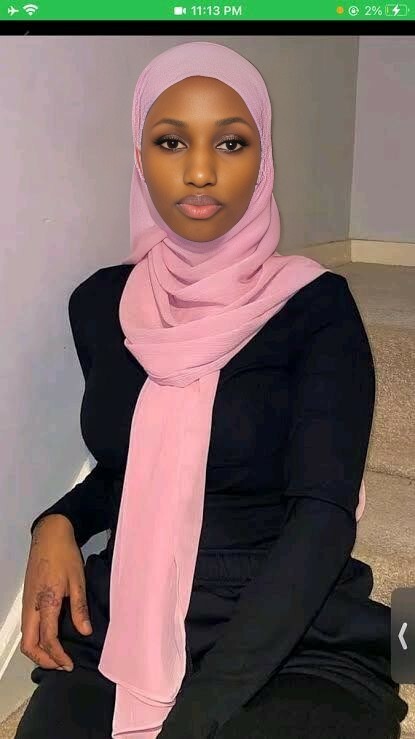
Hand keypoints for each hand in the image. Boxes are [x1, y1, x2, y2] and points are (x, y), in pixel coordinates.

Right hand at [20, 514, 92, 670]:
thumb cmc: (65, 554)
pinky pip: (27, 626)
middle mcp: (32, 606)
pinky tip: (50, 638)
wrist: (50, 535)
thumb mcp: (78, 580)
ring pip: (25, 636)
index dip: (58, 656)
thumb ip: (79, 608)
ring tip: (57, 655)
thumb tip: (85, 631)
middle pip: (28, 644)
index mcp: (46, 602)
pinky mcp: (28, 598)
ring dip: (38, 651)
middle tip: (62, 665)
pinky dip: (35, 639)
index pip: (47, 639)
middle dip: (43, 660)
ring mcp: (27, 602)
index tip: (69, 664)